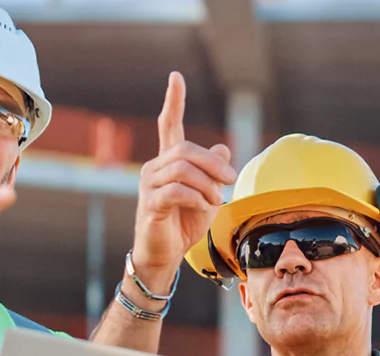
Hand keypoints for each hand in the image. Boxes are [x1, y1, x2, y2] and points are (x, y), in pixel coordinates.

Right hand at [130, 71, 236, 292]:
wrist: (165, 254)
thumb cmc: (184, 224)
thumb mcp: (207, 194)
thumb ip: (212, 172)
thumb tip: (222, 150)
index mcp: (167, 162)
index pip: (169, 125)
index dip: (174, 101)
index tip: (176, 76)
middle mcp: (154, 168)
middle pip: (185, 149)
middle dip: (212, 163)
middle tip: (230, 181)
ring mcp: (148, 185)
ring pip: (183, 169)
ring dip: (207, 184)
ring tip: (217, 199)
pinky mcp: (150, 203)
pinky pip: (177, 191)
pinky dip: (197, 198)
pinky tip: (203, 208)